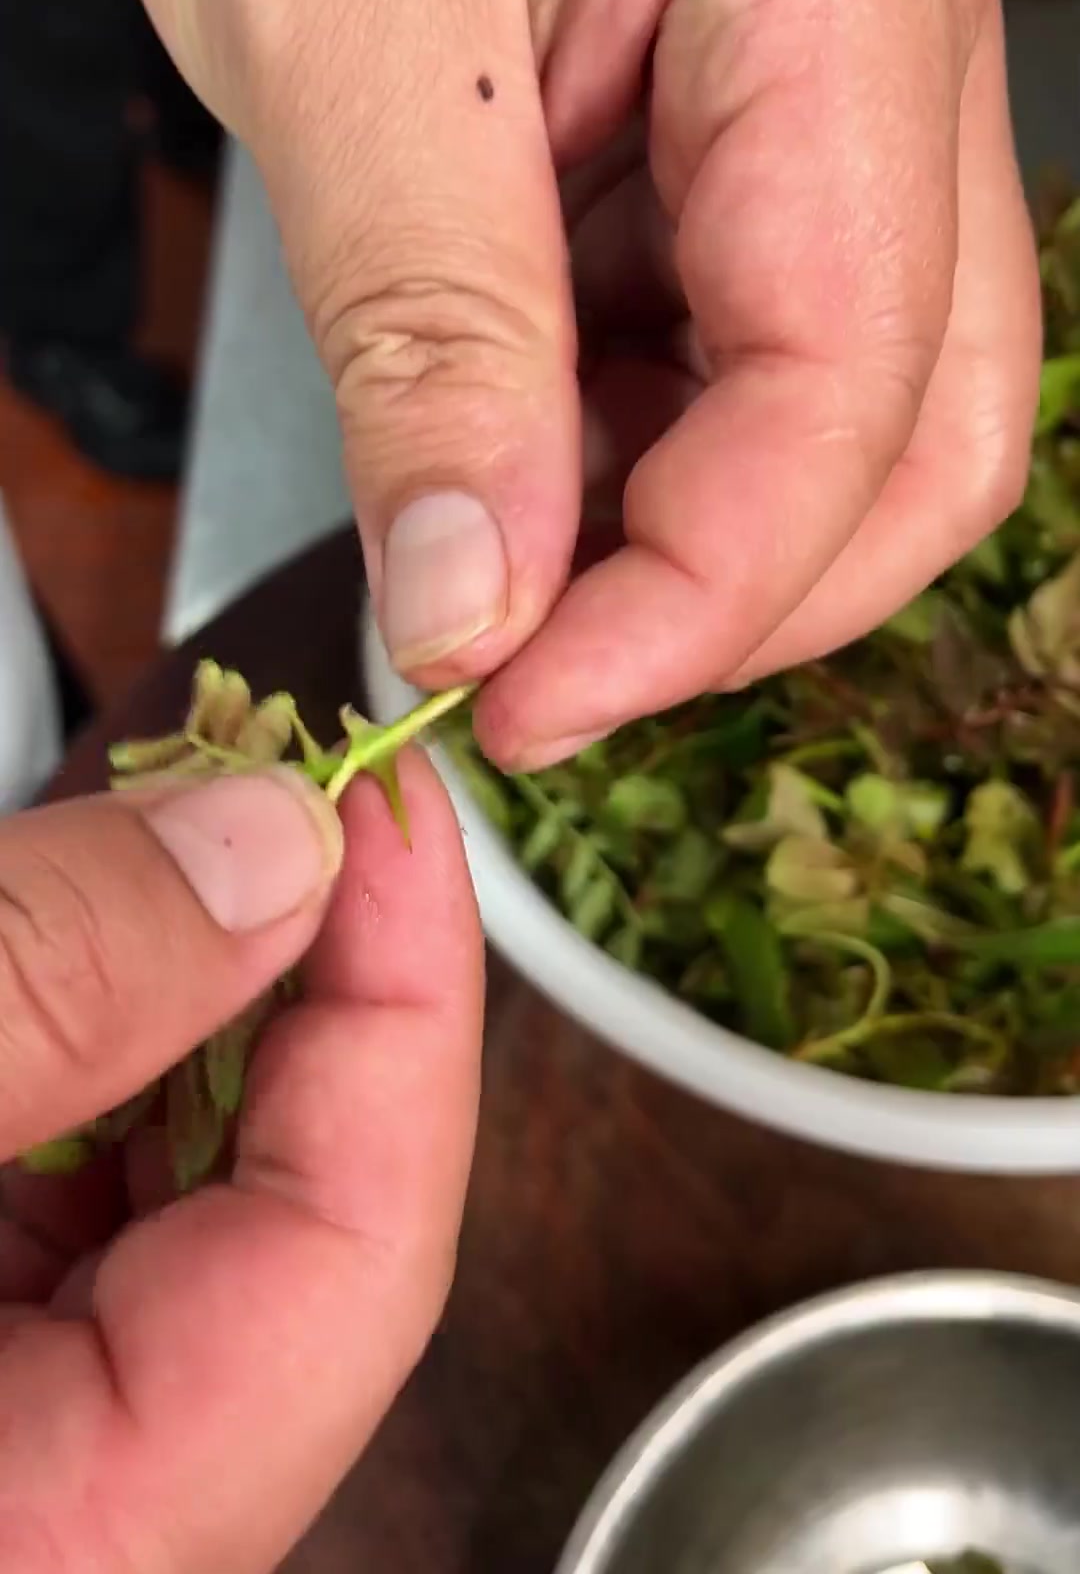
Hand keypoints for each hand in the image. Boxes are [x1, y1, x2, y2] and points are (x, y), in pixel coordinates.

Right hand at [0, 759, 481, 1571]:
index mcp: (70, 1537)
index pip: (362, 1266)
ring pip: (204, 1191)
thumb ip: (46, 985)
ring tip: (195, 818)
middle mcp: (76, 1513)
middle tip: (297, 783)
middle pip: (307, 1217)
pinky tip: (106, 920)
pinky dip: (118, 1042)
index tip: (396, 813)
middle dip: (314, 974)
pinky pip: (102, 1192)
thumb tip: (269, 845)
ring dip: (214, 989)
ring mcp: (35, 1423)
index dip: (409, 1010)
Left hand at [109, 0, 1038, 766]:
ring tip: (490, 542)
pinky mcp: (763, 169)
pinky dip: (637, 467)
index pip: (857, 375)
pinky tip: (512, 457)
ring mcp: (846, 120)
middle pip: (921, 436)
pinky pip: (752, 377)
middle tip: (532, 672)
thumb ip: (431, 339)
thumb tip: (477, 600)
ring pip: (853, 430)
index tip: (530, 696)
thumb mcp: (340, 41)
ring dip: (677, 541)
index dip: (708, 586)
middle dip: (729, 594)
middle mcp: (893, 58)